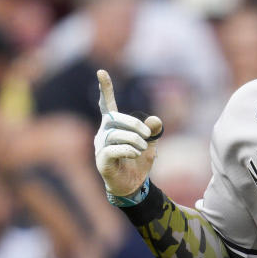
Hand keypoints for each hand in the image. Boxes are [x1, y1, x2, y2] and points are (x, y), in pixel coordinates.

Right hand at [94, 70, 163, 195]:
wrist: (133, 185)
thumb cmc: (138, 162)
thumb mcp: (150, 144)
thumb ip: (152, 131)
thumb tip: (156, 120)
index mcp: (113, 126)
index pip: (107, 104)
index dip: (105, 89)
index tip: (101, 72)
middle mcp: (103, 133)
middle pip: (115, 118)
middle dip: (135, 124)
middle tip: (148, 135)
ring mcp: (100, 147)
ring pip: (116, 135)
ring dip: (135, 141)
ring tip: (142, 149)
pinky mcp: (102, 160)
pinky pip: (113, 149)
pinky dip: (128, 150)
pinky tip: (135, 154)